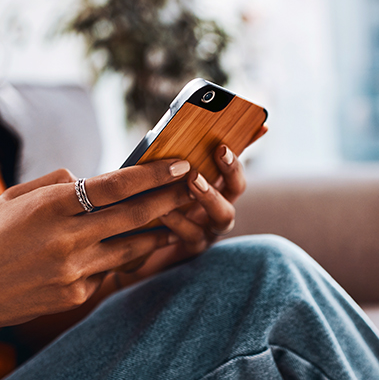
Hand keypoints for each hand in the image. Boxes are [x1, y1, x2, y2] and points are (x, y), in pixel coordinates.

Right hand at [0, 160, 191, 377]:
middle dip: (170, 199)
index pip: (116, 185)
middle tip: (194, 187)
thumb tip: (90, 180)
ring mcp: (74, 271)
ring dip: (158, 231)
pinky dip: (122, 258)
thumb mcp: (15, 197)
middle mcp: (68, 238)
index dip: (153, 174)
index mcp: (52, 206)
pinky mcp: (76, 295)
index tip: (180, 165)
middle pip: (135, 215)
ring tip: (176, 218)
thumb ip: (56, 184)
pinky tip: (130, 249)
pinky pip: (110, 271)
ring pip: (132, 246)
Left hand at [113, 124, 267, 285]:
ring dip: (211, 195)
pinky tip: (165, 210)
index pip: (235, 164)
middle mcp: (218, 208)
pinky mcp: (192, 249)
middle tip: (220, 150)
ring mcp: (209, 230)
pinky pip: (193, 236)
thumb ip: (177, 156)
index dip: (243, 148)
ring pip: (224, 216)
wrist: (134, 246)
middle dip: (231, 169)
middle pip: (237, 188)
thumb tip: (185, 129)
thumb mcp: (164, 176)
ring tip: (193, 179)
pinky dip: (180, 222)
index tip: (244, 132)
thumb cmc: (151, 203)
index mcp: (215, 187)